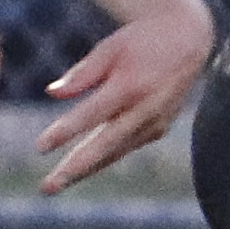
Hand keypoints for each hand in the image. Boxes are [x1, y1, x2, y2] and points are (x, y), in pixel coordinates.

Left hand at [33, 8, 215, 194]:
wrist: (188, 40)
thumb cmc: (141, 41)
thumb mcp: (110, 48)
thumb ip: (82, 74)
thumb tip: (51, 93)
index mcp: (130, 85)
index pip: (91, 115)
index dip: (65, 132)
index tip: (41, 146)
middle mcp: (145, 109)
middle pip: (104, 146)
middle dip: (74, 168)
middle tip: (48, 187)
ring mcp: (155, 123)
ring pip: (114, 153)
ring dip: (85, 169)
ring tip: (57, 183)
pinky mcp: (159, 129)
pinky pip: (125, 147)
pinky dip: (104, 157)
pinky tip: (83, 166)